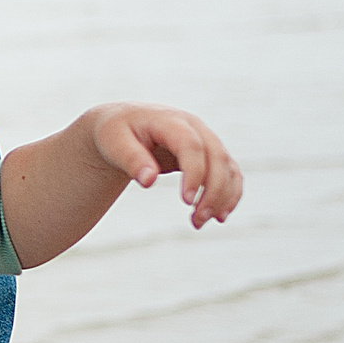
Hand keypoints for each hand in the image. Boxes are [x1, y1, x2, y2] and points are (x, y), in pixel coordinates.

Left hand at [86, 104, 242, 228]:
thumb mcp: (114, 142)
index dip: (194, 173)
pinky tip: (218, 216)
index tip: (186, 202)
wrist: (122, 123)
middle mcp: (194, 127)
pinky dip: (229, 194)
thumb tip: (149, 181)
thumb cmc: (115, 132)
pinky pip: (229, 173)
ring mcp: (205, 139)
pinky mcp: (208, 154)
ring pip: (227, 167)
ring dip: (222, 197)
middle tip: (197, 220)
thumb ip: (131, 159)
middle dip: (213, 191)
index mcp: (170, 120)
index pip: (191, 145)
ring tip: (200, 222)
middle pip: (217, 157)